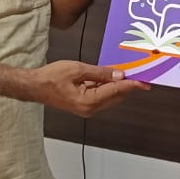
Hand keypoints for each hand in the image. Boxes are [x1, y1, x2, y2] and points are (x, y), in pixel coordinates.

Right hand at [24, 60, 148, 116]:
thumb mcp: (77, 69)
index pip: (116, 91)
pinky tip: (110, 77)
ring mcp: (87, 109)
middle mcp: (90, 109)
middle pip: (116, 96)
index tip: (144, 81)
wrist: (34, 86)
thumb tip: (119, 74)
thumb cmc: (51, 77)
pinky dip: (108, 87)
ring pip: (110, 97)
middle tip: (138, 73)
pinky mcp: (85, 106)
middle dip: (127, 84)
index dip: (132, 84)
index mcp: (88, 101)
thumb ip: (100, 73)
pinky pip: (102, 96)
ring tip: (126, 72)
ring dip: (118, 85)